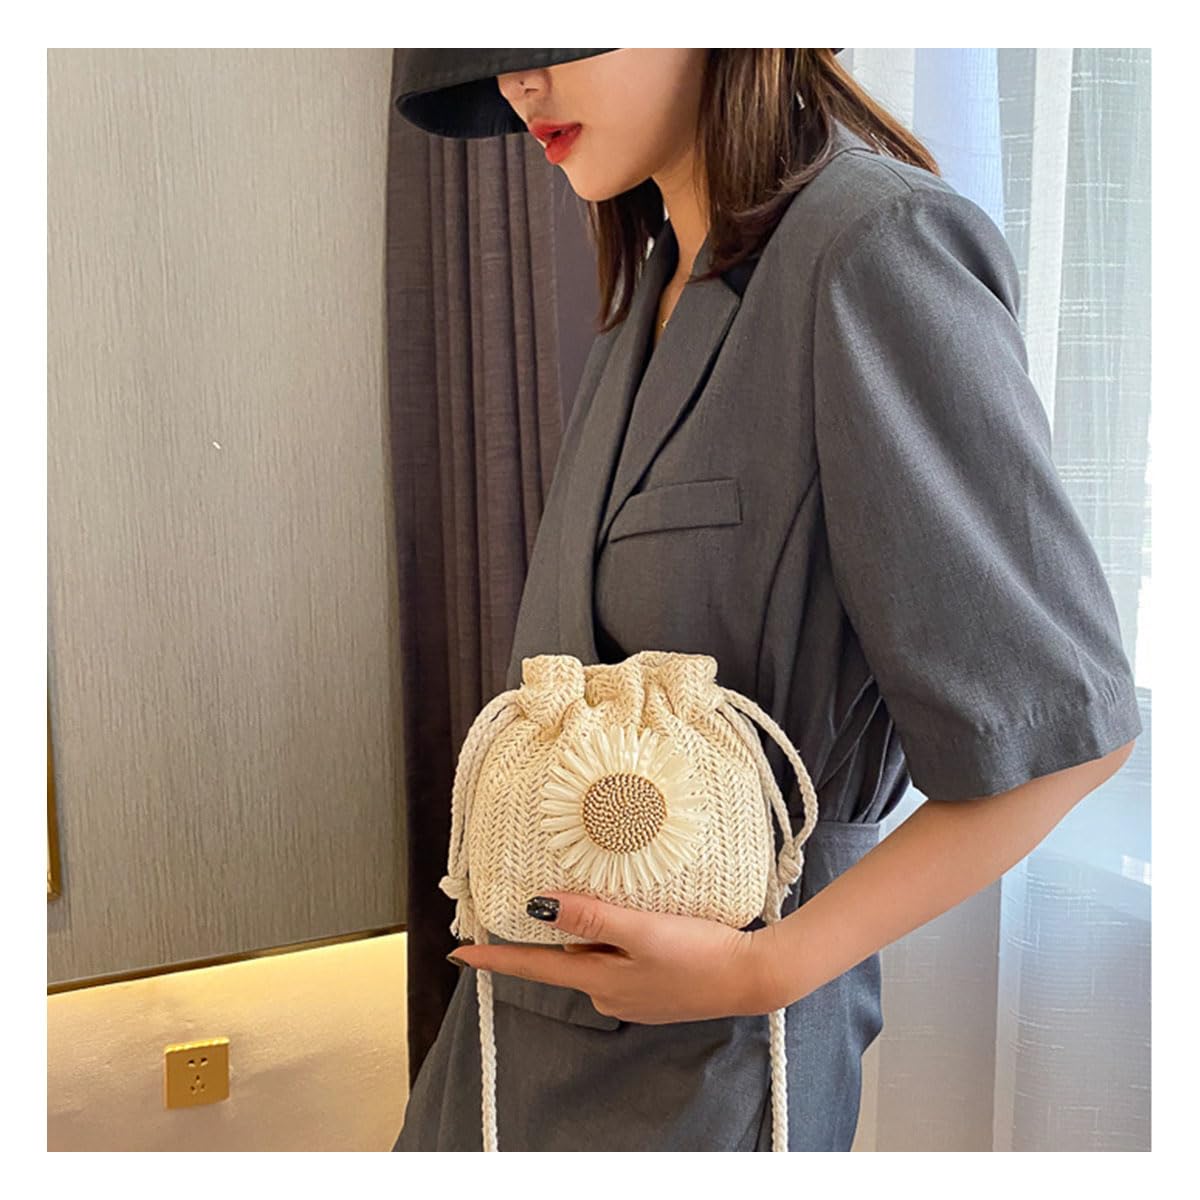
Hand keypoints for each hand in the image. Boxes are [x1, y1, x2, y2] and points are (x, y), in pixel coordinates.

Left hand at [446, 890, 777, 1023]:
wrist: (752, 978)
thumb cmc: (700, 952)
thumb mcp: (642, 929)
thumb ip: (591, 917)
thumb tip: (538, 905)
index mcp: (597, 980)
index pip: (533, 967)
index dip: (493, 957)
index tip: (457, 952)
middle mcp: (606, 995)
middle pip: (568, 957)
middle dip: (562, 930)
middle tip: (565, 894)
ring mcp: (631, 997)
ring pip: (596, 957)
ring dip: (597, 933)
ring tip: (619, 904)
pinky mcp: (653, 992)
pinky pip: (620, 962)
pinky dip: (620, 942)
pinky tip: (643, 925)